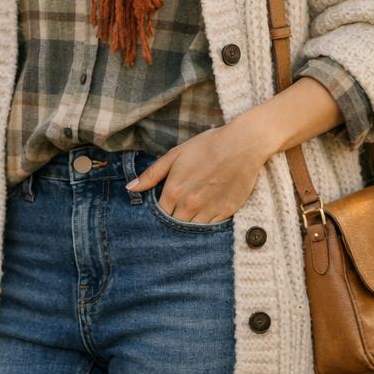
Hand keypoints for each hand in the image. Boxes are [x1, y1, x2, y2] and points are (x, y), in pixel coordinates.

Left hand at [126, 120, 270, 223]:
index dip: (158, 214)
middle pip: (174, 226)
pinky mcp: (226, 212)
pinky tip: (205, 214)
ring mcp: (209, 210)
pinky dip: (206, 224)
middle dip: (172, 222)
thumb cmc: (207, 146)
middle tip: (175, 213)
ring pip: (192, 229)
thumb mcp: (175, 155)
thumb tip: (130, 189)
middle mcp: (189, 205)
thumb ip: (152, 174)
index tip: (160, 211)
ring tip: (190, 214)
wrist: (242, 145)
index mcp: (174, 191)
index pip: (159, 215)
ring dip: (189, 224)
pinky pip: (211, 228)